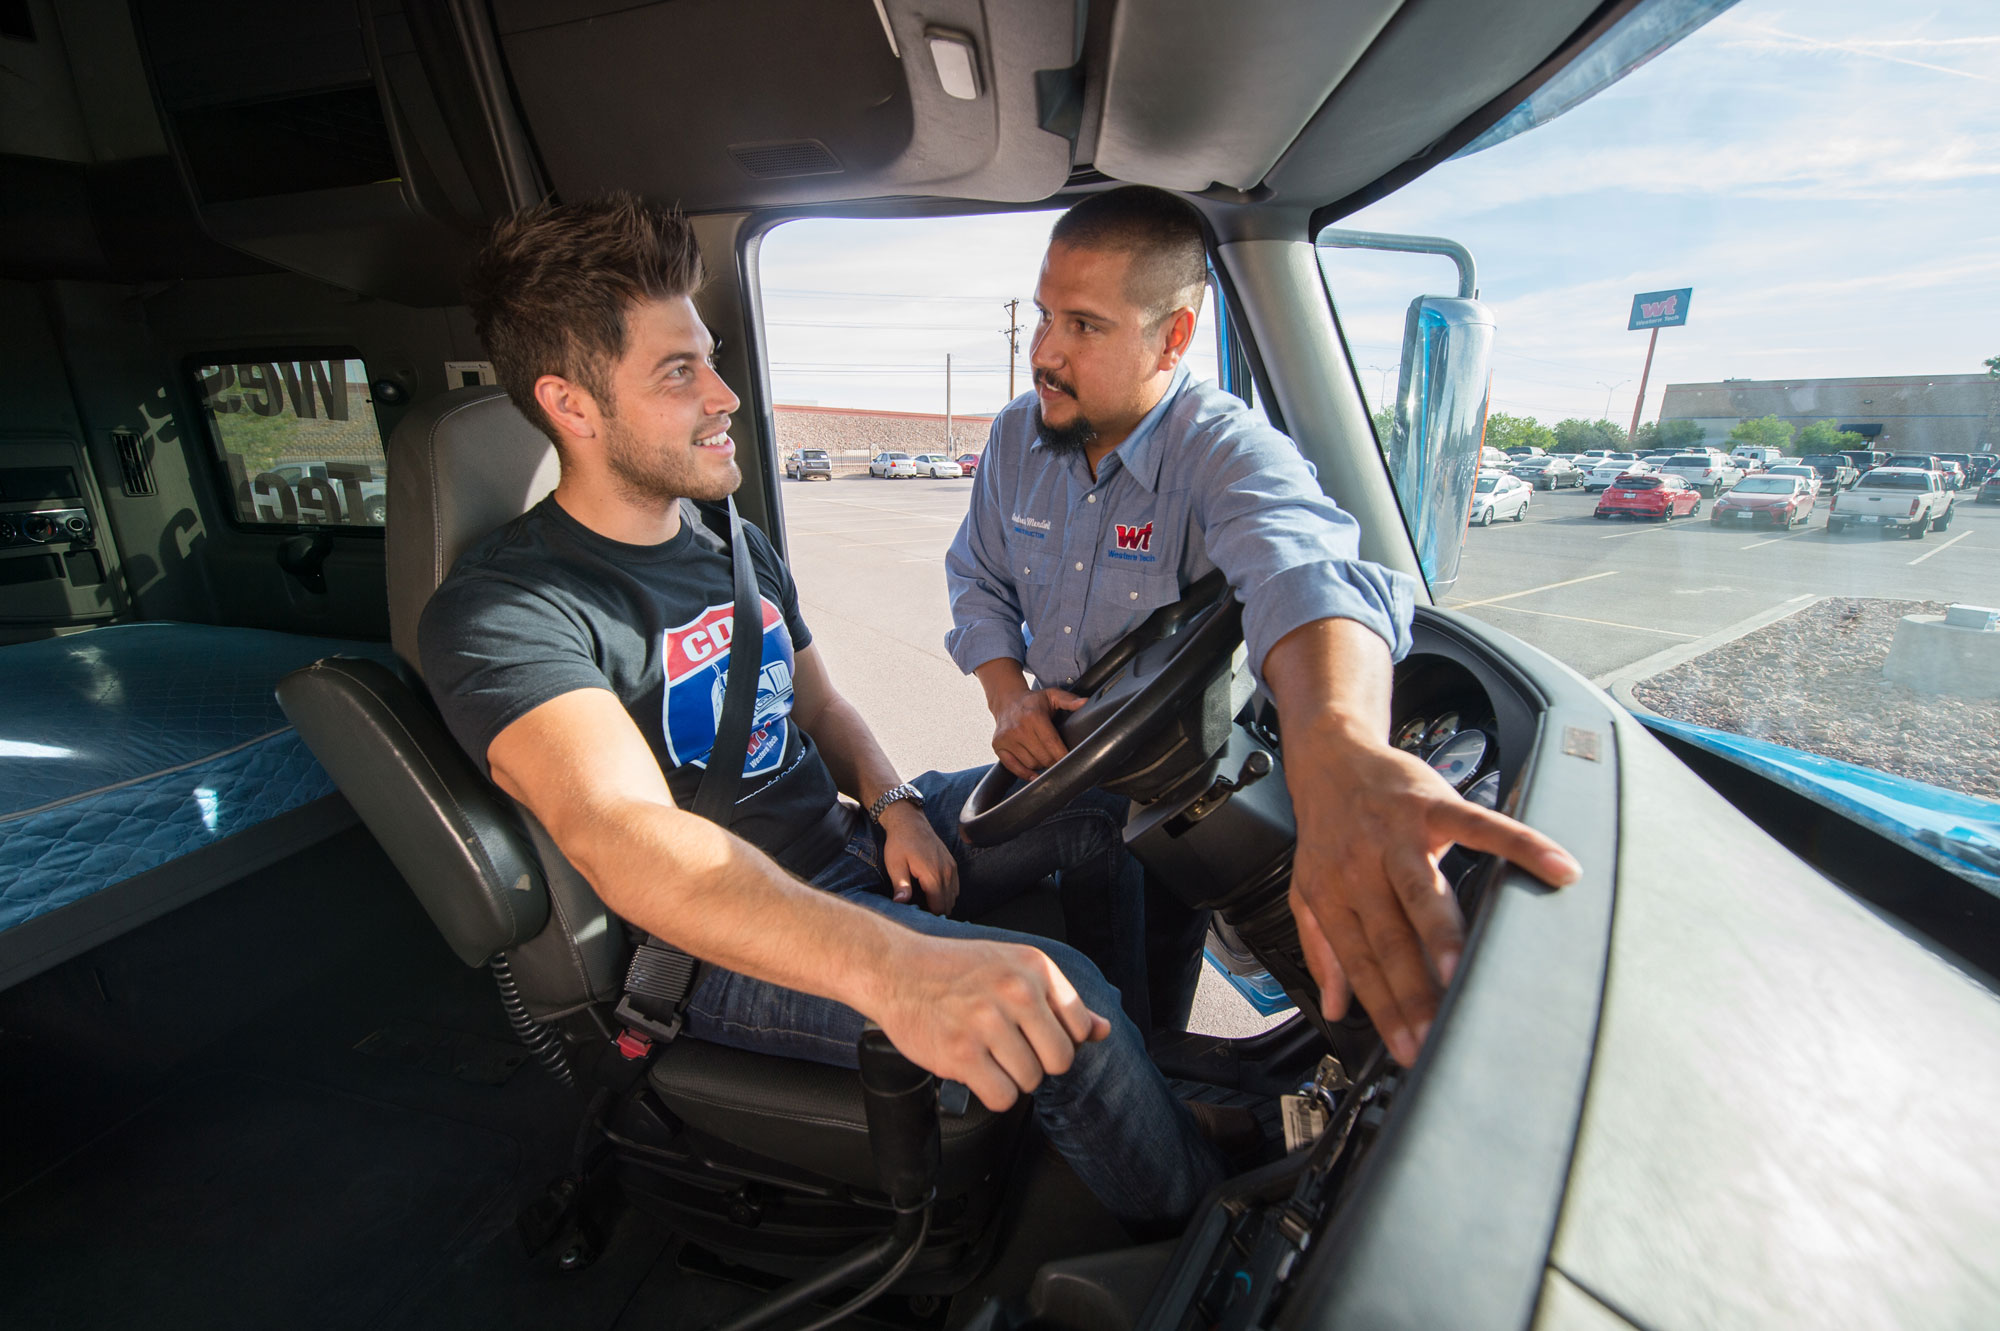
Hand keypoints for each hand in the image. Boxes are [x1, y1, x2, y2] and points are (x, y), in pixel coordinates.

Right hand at [871, 934, 1111, 1111]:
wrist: (895, 969)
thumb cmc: (954, 969)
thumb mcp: (1014, 968)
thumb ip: (1060, 1001)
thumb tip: (1103, 1031)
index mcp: (1034, 967)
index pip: (1079, 1027)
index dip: (1059, 1040)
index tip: (1035, 1037)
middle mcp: (1015, 991)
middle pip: (1060, 1061)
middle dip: (1038, 1064)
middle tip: (1010, 1051)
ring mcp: (987, 1023)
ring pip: (1031, 1081)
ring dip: (1011, 1078)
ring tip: (987, 1056)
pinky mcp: (961, 1053)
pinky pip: (1003, 1097)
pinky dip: (993, 1093)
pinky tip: (977, 1072)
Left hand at [880, 801, 957, 914]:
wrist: (910, 822)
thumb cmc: (899, 843)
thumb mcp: (894, 865)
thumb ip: (900, 885)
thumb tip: (901, 903)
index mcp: (932, 875)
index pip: (938, 906)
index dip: (929, 916)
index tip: (917, 918)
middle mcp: (947, 872)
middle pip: (947, 904)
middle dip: (936, 912)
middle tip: (920, 914)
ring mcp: (951, 868)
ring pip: (953, 897)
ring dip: (942, 904)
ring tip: (925, 905)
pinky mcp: (952, 864)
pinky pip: (955, 887)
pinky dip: (947, 894)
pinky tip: (933, 894)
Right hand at [990, 686, 1086, 780]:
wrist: (1007, 701)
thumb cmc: (1033, 701)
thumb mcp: (1052, 695)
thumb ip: (1069, 700)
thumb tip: (1085, 703)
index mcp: (1034, 717)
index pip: (1052, 744)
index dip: (1063, 755)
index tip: (1071, 759)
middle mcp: (1018, 728)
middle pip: (1043, 757)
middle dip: (1054, 761)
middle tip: (1058, 758)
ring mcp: (1006, 738)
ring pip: (1031, 764)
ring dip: (1041, 765)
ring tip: (1045, 757)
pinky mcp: (998, 746)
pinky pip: (1013, 767)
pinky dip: (1025, 773)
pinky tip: (1033, 774)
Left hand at [1285, 723, 1579, 1067]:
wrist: (1331, 755)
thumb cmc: (1328, 827)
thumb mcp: (1308, 890)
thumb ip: (1321, 949)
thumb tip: (1334, 1007)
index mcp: (1334, 895)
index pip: (1361, 963)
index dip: (1384, 1009)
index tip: (1407, 1048)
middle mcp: (1362, 868)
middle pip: (1389, 939)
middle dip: (1412, 992)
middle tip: (1433, 1034)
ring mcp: (1398, 835)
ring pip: (1421, 892)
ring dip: (1440, 936)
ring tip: (1459, 974)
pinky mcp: (1433, 804)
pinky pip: (1480, 828)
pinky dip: (1519, 846)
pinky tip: (1553, 867)